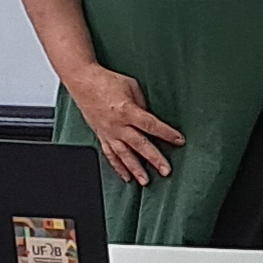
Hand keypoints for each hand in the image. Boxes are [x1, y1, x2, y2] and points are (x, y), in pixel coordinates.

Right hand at [72, 66, 182, 185]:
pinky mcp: (101, 136)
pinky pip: (110, 155)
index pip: (151, 125)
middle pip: (140, 145)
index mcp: (127, 110)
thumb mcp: (132, 87)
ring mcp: (108, 133)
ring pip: (124, 155)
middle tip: (166, 171)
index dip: (167, 134)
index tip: (179, 141)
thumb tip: (151, 120)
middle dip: (154, 159)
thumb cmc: (107, 81)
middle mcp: (118, 125)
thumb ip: (142, 105)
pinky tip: (126, 177)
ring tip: (146, 182)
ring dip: (135, 170)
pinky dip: (118, 167)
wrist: (83, 81)